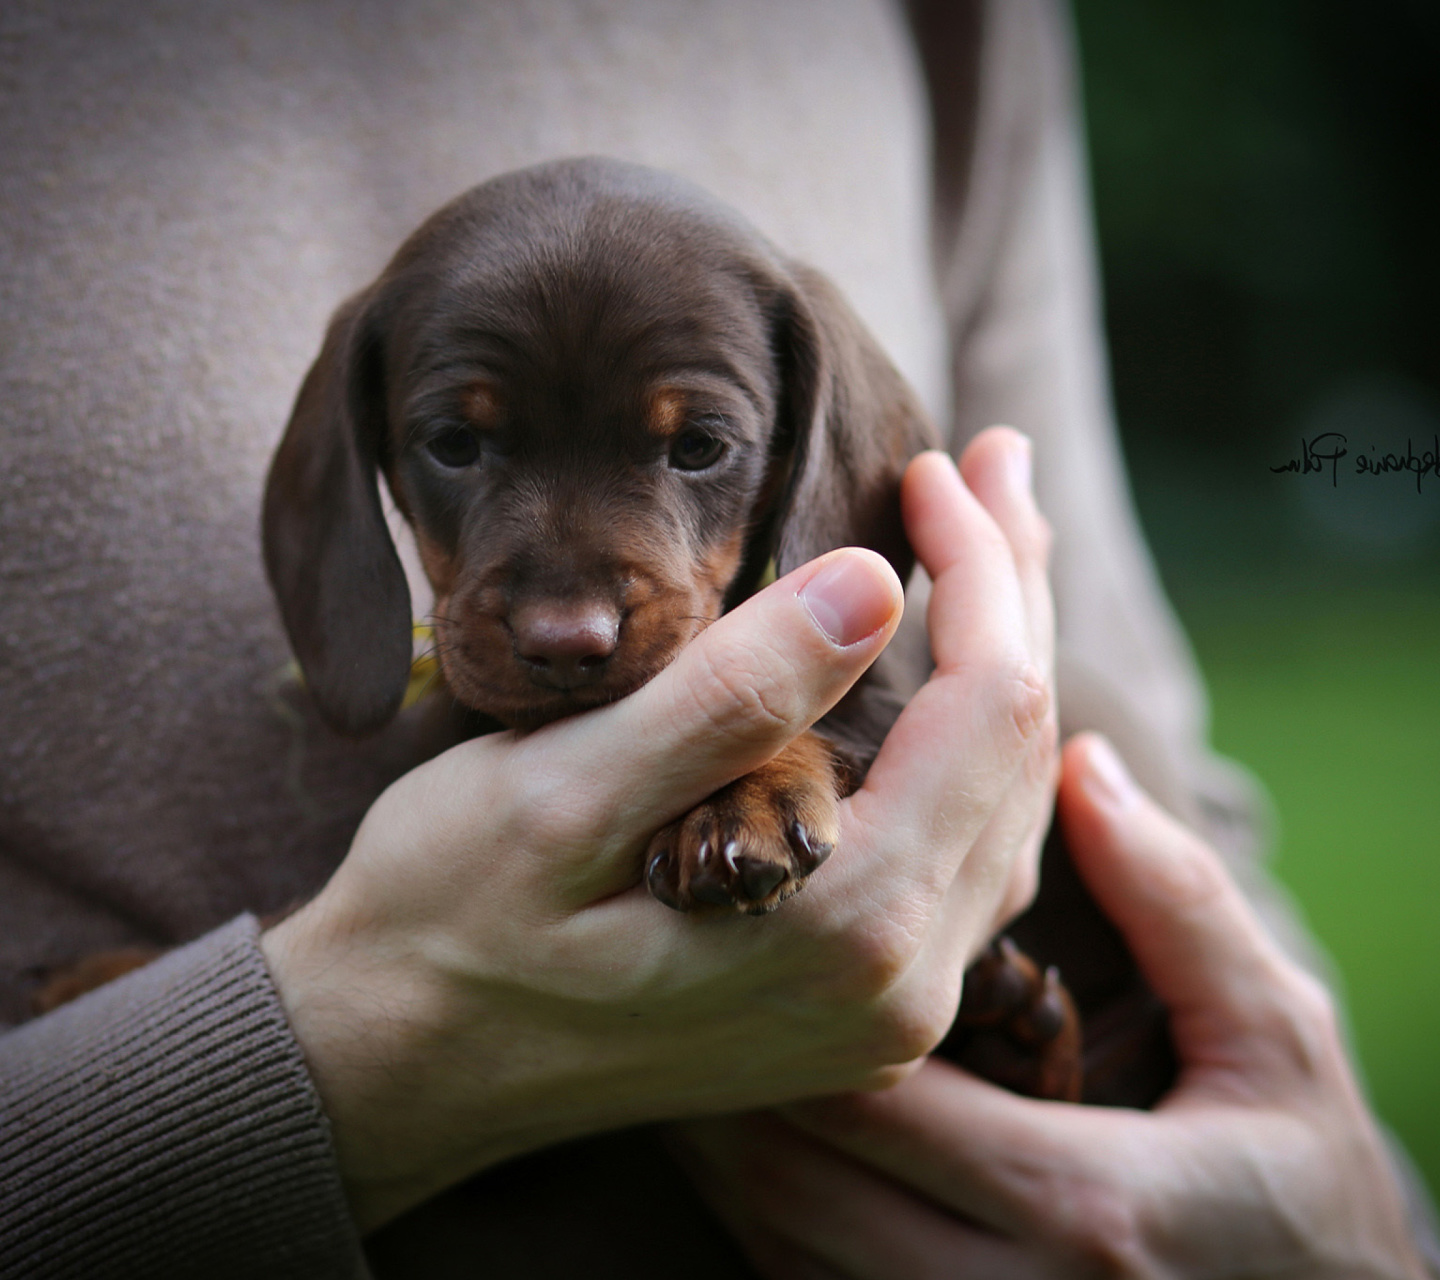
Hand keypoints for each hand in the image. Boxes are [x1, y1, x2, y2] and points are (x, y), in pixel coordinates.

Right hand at [260, 428, 1056, 1231]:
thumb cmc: (454, 915)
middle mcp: (899, 984)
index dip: (975, 564)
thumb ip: (728, 699)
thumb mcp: (561, 792)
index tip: (926, 465)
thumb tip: (873, 585)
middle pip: (1020, 747)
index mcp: (846, 924)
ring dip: (1003, 657)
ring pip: (1008, 799)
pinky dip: (973, 744)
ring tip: (988, 541)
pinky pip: (969, 855)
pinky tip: (955, 673)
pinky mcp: (860, 1004)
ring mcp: (888, 1007)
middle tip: (991, 460)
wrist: (408, 1059)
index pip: (988, 703)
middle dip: (1010, 589)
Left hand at [675, 734, 1429, 1278]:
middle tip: (682, 963)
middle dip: (728, 1069)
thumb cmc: (1307, 1194)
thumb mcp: (1277, 1043)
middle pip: (795, 1177)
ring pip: (779, 1242)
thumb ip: (1179, 906)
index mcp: (1082, 1205)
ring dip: (727, 1142)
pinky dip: (764, 1210)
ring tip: (693, 1034)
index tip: (754, 907)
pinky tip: (752, 1132)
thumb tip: (1085, 765)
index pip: (878, 1089)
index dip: (792, 996)